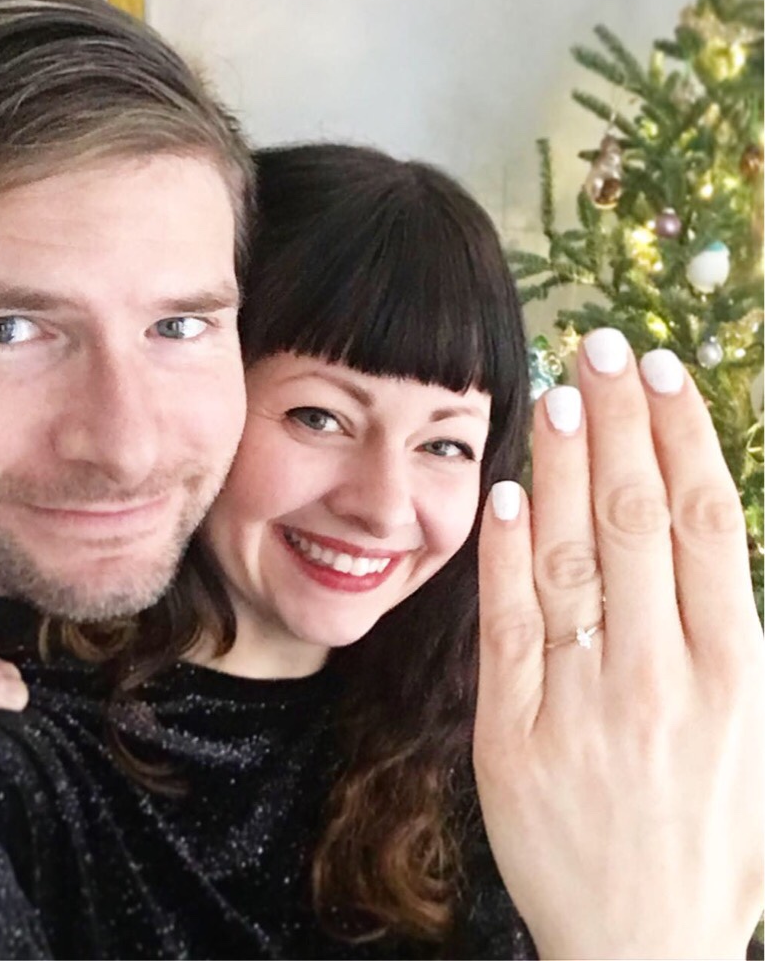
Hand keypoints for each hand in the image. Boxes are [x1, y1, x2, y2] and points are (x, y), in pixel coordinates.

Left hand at [474, 328, 763, 959]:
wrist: (644, 953)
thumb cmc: (709, 845)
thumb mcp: (751, 741)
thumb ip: (722, 637)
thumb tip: (699, 531)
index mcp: (734, 676)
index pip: (709, 525)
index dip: (684, 436)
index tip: (660, 372)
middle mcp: (663, 679)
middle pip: (641, 520)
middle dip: (620, 422)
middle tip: (598, 345)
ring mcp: (585, 705)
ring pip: (574, 557)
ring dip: (564, 465)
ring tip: (555, 391)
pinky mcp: (514, 734)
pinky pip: (510, 625)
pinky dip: (507, 552)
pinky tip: (505, 490)